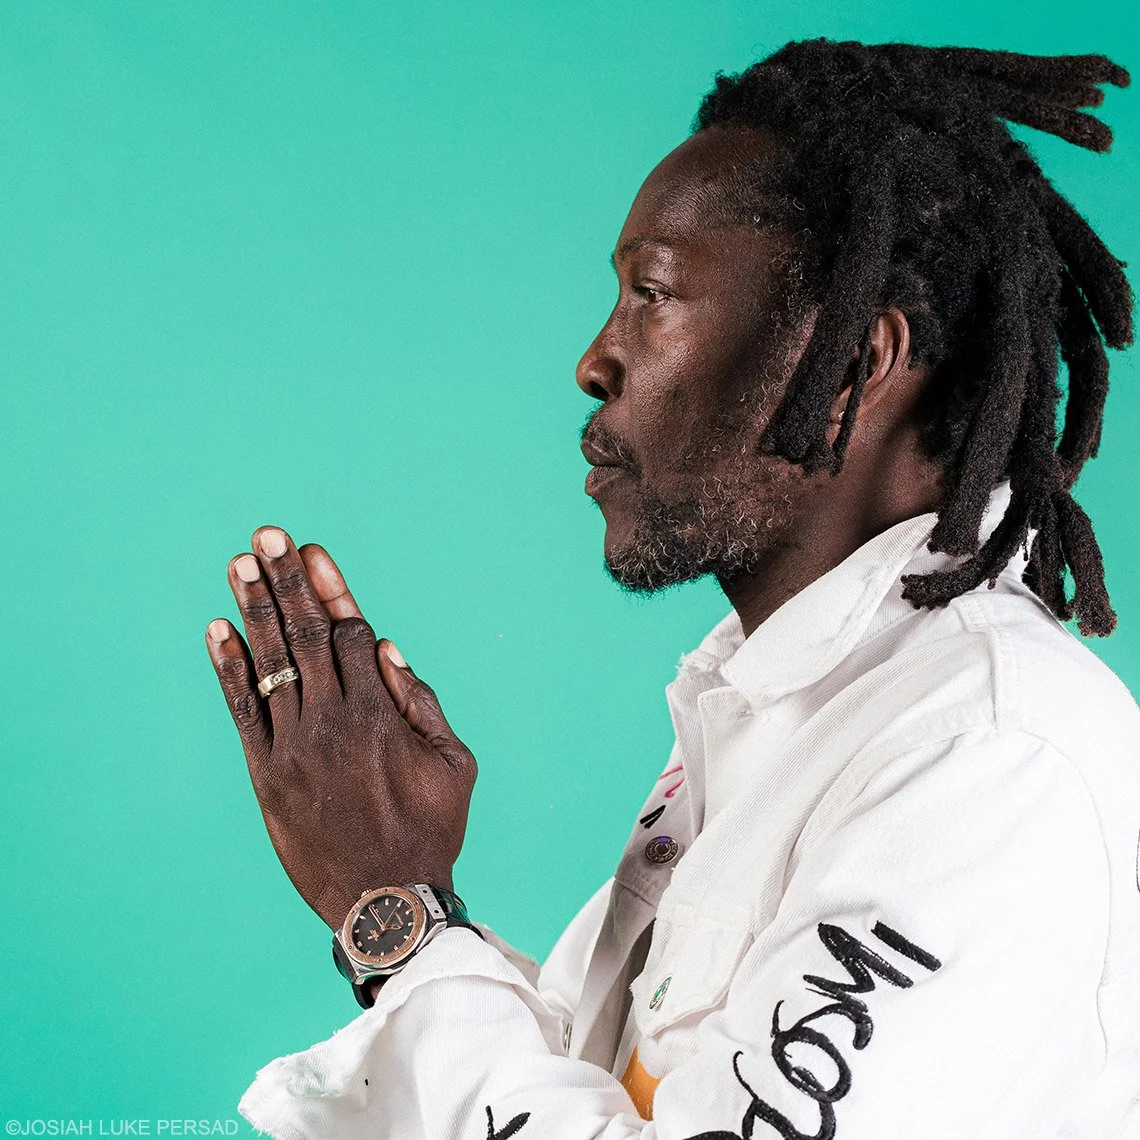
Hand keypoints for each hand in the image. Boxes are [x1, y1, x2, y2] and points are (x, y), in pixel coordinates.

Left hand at [204, 526, 476, 929]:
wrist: (385, 900)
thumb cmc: (430, 829)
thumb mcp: (455, 765)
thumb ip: (422, 703)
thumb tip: (386, 648)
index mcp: (380, 715)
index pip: (350, 634)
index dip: (331, 589)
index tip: (313, 552)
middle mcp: (333, 721)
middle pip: (307, 634)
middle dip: (286, 580)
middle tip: (267, 536)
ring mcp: (295, 747)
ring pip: (272, 662)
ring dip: (255, 609)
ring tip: (240, 564)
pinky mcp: (267, 774)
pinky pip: (244, 711)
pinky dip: (230, 668)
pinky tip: (218, 629)